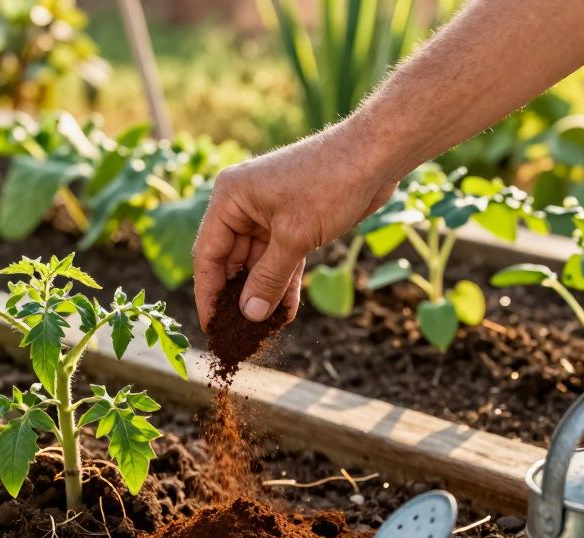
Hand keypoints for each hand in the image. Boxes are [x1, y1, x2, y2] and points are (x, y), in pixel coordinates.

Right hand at [192, 124, 398, 328]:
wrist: (376, 155)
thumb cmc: (330, 183)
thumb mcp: (294, 237)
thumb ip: (269, 278)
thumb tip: (249, 315)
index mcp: (230, 199)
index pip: (207, 254)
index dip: (208, 293)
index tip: (212, 327)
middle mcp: (243, 205)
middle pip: (230, 261)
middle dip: (238, 297)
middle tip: (238, 334)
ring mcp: (268, 214)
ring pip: (257, 264)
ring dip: (262, 294)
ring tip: (262, 330)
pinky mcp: (292, 222)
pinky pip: (281, 260)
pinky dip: (283, 283)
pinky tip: (285, 313)